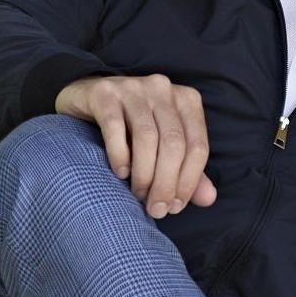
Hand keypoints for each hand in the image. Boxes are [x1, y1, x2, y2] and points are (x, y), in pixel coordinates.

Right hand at [55, 74, 216, 218]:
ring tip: (138, 194)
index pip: (198, 146)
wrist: (87, 98)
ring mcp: (132, 87)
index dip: (189, 181)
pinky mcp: (104, 92)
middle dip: (166, 183)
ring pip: (147, 137)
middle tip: (156, 209)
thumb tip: (208, 199)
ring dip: (144, 174)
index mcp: (186, 100)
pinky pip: (114, 127)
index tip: (174, 207)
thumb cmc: (131, 126)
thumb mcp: (163, 145)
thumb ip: (186, 169)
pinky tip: (120, 173)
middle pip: (174, 143)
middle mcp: (162, 88)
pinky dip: (119, 155)